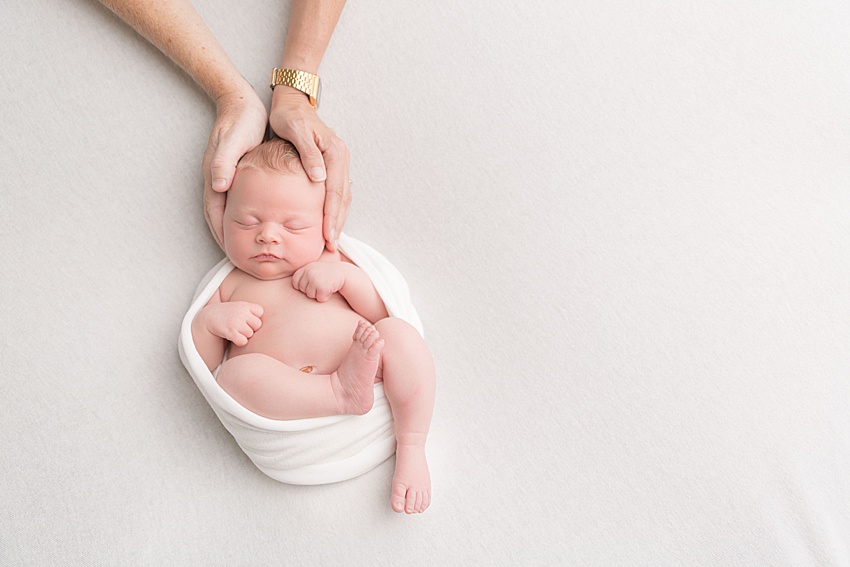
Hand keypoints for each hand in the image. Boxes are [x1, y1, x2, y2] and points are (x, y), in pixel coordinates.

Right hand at [202, 86, 267, 249]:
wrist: (242, 102)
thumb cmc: (240, 120)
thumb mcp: (233, 141)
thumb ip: (224, 163)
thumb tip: (219, 187)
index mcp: (217, 176)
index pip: (215, 213)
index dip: (222, 234)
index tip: (231, 253)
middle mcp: (220, 180)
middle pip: (220, 216)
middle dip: (228, 237)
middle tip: (240, 257)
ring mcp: (228, 177)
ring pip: (230, 210)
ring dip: (238, 228)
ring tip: (250, 246)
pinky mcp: (239, 173)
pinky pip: (241, 199)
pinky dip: (248, 213)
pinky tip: (261, 221)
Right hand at [202, 301, 263, 345]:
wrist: (209, 317)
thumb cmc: (227, 313)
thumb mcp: (239, 306)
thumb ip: (252, 310)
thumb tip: (272, 321)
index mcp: (244, 305)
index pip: (260, 312)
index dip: (255, 317)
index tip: (247, 318)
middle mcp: (241, 312)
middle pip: (258, 325)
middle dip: (251, 328)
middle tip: (241, 326)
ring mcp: (236, 322)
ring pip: (250, 334)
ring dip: (244, 335)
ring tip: (235, 330)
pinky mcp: (230, 332)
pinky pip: (243, 341)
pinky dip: (240, 341)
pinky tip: (233, 337)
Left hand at [269, 87, 350, 250]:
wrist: (292, 101)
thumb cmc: (289, 115)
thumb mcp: (295, 130)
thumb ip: (308, 154)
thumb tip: (319, 178)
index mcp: (335, 152)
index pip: (335, 190)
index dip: (331, 215)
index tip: (327, 235)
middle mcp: (341, 158)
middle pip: (343, 197)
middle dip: (337, 223)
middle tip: (331, 246)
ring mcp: (339, 162)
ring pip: (343, 197)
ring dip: (338, 219)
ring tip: (331, 240)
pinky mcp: (333, 165)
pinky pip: (337, 192)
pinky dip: (334, 209)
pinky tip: (328, 222)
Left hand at [291, 262, 349, 301]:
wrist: (343, 273)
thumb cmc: (326, 274)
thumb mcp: (313, 270)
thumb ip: (302, 275)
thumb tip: (286, 287)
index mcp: (305, 268)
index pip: (295, 282)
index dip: (302, 286)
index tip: (311, 283)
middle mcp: (309, 272)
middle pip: (302, 290)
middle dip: (311, 290)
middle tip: (321, 283)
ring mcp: (315, 279)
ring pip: (310, 295)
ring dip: (318, 293)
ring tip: (325, 285)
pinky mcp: (322, 287)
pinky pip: (319, 298)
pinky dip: (325, 296)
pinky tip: (330, 289)